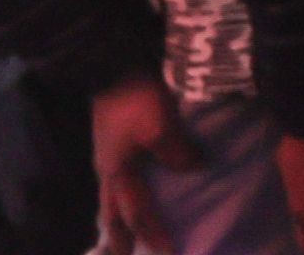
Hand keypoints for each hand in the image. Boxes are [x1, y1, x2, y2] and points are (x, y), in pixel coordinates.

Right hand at [88, 74, 194, 254]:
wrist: (112, 66)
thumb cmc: (134, 100)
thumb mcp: (159, 127)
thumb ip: (176, 154)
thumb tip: (195, 171)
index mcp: (118, 174)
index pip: (138, 214)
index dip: (153, 235)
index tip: (168, 254)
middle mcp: (109, 171)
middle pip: (112, 214)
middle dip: (118, 239)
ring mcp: (108, 156)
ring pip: (111, 199)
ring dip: (118, 220)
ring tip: (124, 236)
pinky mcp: (113, 142)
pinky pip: (118, 181)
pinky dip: (123, 196)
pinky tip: (132, 192)